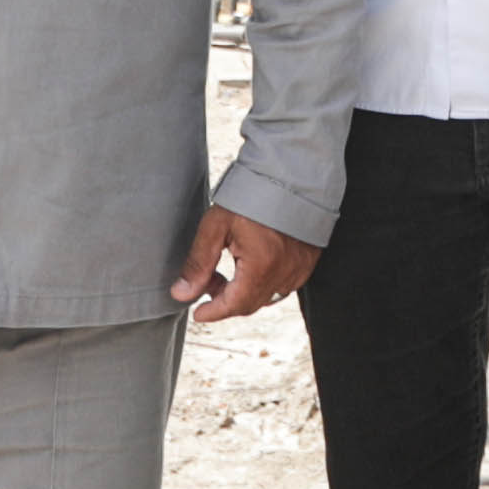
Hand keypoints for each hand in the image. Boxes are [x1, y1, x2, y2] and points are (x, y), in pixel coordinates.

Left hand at [173, 206, 321, 321]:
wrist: (291, 175)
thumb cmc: (252, 195)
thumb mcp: (216, 226)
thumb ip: (198, 263)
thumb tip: (182, 294)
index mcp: (262, 266)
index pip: (234, 305)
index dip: (213, 312)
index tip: (198, 313)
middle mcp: (284, 273)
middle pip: (250, 303)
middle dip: (225, 300)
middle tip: (205, 284)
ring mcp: (299, 269)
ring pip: (266, 296)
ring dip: (243, 292)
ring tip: (225, 273)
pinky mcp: (306, 262)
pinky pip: (282, 285)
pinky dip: (262, 283)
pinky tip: (249, 266)